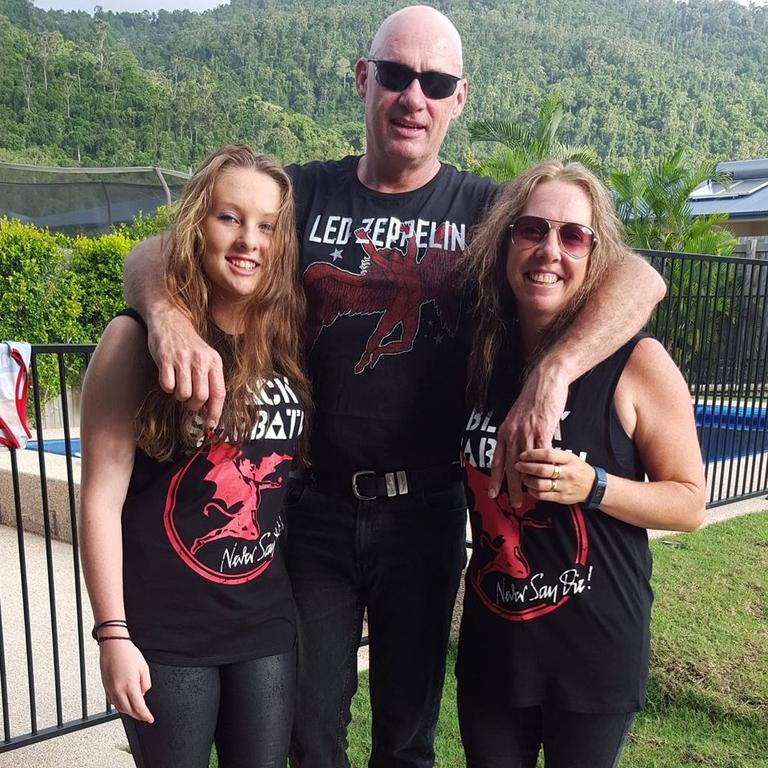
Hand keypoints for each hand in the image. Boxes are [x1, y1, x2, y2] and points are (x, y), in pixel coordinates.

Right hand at [99, 641, 153, 722]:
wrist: (113, 646)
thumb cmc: (128, 654)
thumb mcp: (144, 668)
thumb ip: (146, 684)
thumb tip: (143, 694)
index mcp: (130, 686)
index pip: (139, 707)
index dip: (145, 715)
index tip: (150, 718)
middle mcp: (118, 690)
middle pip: (128, 711)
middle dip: (137, 716)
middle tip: (144, 716)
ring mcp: (110, 690)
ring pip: (119, 708)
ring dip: (128, 712)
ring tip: (136, 711)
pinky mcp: (105, 687)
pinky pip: (112, 702)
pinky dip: (120, 706)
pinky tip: (124, 704)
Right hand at [147, 305, 224, 426]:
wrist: (170, 320)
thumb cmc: (189, 344)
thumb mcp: (206, 358)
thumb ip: (210, 380)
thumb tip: (211, 410)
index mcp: (214, 361)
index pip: (219, 393)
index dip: (215, 412)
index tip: (210, 425)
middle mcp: (201, 360)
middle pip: (200, 397)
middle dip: (193, 405)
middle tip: (188, 400)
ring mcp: (183, 360)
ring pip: (183, 394)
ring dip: (179, 395)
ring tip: (179, 384)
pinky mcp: (165, 359)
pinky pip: (167, 386)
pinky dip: (166, 387)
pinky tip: (168, 376)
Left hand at [489, 364, 569, 505]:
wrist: (544, 382)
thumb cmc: (532, 400)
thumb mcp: (516, 418)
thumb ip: (515, 434)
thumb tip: (515, 449)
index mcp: (505, 432)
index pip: (498, 460)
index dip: (495, 478)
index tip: (493, 493)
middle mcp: (512, 433)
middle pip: (510, 466)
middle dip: (511, 487)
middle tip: (513, 504)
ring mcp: (527, 431)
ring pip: (524, 463)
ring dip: (525, 482)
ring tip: (527, 497)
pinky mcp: (542, 428)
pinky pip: (542, 451)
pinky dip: (542, 466)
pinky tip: (545, 478)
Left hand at [515, 448, 594, 504]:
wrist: (593, 486)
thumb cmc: (578, 469)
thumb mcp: (570, 457)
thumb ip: (553, 455)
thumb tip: (532, 452)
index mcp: (569, 460)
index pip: (548, 455)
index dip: (533, 454)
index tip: (523, 455)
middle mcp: (567, 473)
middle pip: (542, 470)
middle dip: (526, 467)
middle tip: (518, 465)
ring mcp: (564, 486)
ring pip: (540, 484)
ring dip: (527, 480)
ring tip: (523, 476)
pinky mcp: (560, 498)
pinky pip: (542, 495)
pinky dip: (532, 491)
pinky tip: (529, 487)